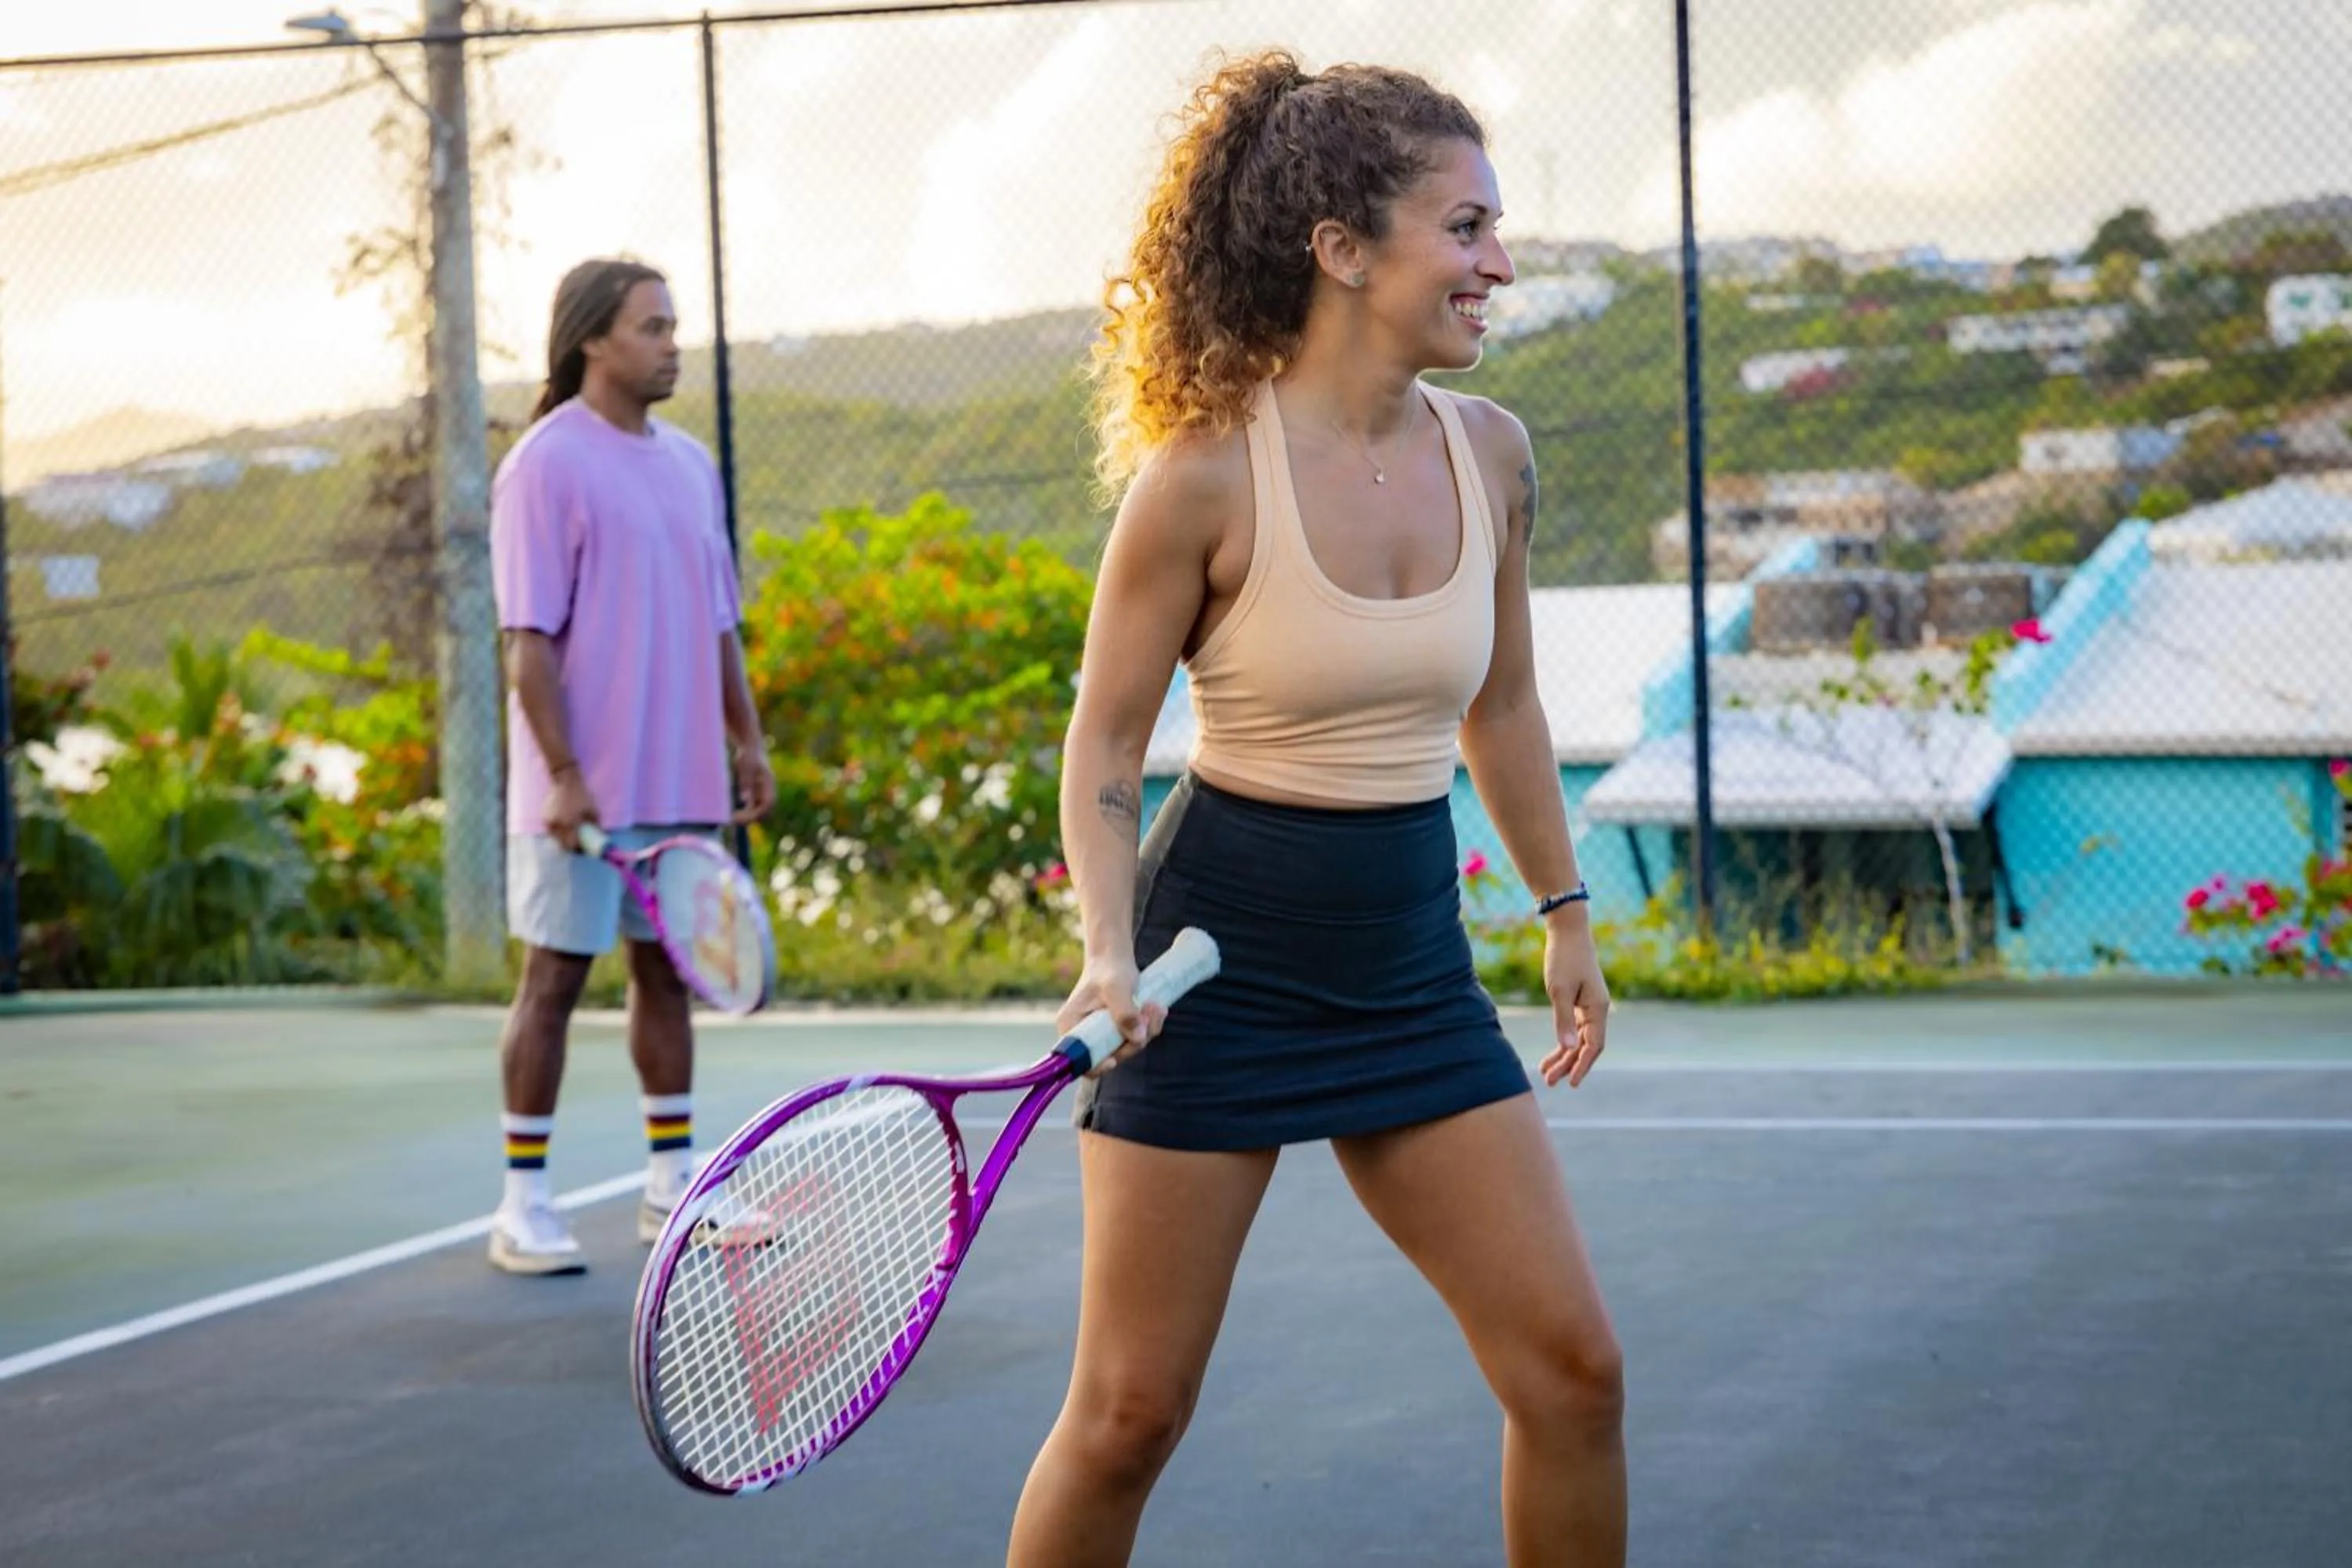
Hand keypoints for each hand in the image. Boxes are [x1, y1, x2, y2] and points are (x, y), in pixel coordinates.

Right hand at [544, 768, 599, 853]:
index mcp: (569, 824)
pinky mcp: (544, 819)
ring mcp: (549, 822)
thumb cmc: (581, 796)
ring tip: (573, 832)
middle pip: (563, 845)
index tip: (585, 848)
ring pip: (557, 839)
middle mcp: (556, 825)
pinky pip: (552, 831)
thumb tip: (599, 838)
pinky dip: (559, 831)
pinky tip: (566, 824)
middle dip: (572, 846)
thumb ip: (595, 827)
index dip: (579, 850)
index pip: (572, 845)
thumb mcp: (593, 812)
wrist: (564, 781)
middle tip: (580, 843)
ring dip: (565, 839)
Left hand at [731, 745, 776, 824]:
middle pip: (764, 811)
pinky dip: (744, 811)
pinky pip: (752, 807)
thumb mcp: (746, 767)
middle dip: (751, 818)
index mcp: (769, 784)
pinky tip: (733, 812)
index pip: (767, 804)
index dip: (756, 813)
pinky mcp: (755, 792)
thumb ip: (745, 783)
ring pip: (758, 810)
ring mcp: (762, 792)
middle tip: (734, 820)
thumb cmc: (749, 754)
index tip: (741, 817)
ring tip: (732, 818)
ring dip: (747, 816)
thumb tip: (744, 800)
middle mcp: (767, 790)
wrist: (749, 746)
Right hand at [1056, 953, 1168, 1077]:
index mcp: (1071, 1025)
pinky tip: (1156, 1008)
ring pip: (1127, 1048)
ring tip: (1156, 1007)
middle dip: (1133, 1041)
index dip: (1096, 1066)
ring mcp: (1101, 1034)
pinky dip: (1148, 1026)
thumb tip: (1138, 1038)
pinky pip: (1135, 1039)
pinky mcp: (1117, 1031)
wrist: (1116, 958)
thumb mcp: (1117, 988)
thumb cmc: (1109, 969)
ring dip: (1146, 1030)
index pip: (1078, 1059)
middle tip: (1149, 1015)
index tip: (1114, 1060)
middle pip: (1109, 1056)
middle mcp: (1084, 1034)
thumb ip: (1125, 1012)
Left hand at [1538, 915, 1611, 1088]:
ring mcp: (1589, 1007)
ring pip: (1578, 1039)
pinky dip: (1562, 1041)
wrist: (1568, 931)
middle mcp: (1598, 1010)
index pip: (1594, 1045)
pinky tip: (1551, 1055)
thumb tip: (1568, 1048)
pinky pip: (1573, 1029)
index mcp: (1598, 1008)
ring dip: (1563, 1056)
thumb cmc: (1563, 958)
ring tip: (1546, 1074)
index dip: (1582, 1065)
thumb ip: (1563, 1020)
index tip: (1571, 1082)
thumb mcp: (1559, 990)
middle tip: (1549, 1082)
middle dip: (1568, 1065)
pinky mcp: (1580, 1002)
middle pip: (1585, 1046)